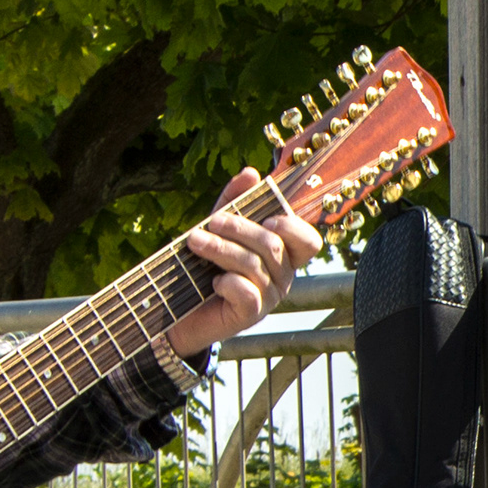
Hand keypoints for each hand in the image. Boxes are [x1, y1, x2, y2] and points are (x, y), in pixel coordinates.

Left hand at [165, 170, 326, 359]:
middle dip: (239, 229)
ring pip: (254, 265)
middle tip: (211, 223)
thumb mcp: (218, 225)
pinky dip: (226, 281)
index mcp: (283, 253)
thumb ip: (236, 200)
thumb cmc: (204, 261)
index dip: (292, 226)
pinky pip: (246, 291)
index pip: (309, 240)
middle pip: (273, 245)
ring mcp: (270, 297)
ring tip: (194, 242)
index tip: (265, 218)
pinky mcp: (251, 315)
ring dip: (220, 249)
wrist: (178, 303)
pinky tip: (213, 281)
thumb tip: (251, 172)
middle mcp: (283, 276)